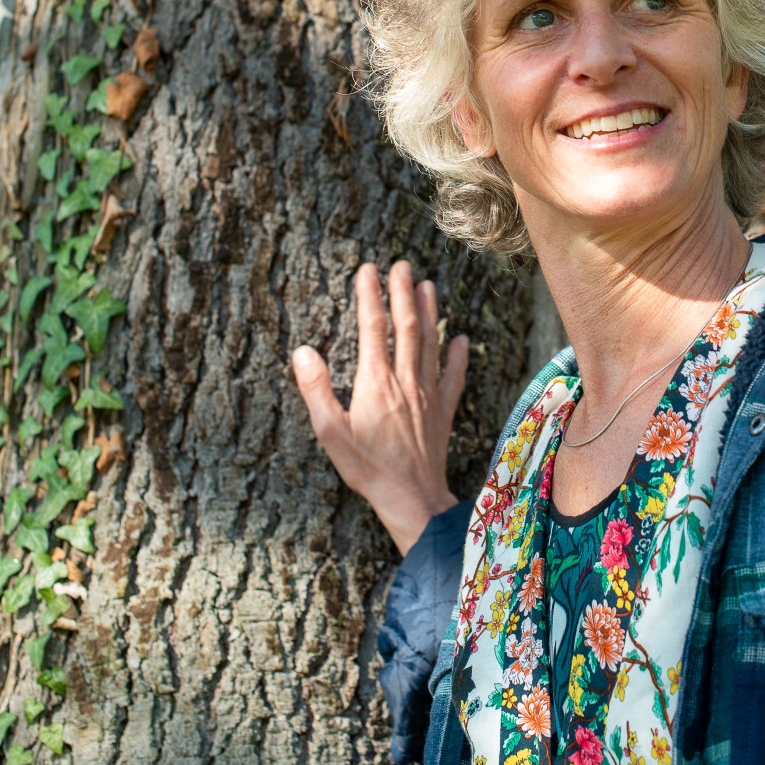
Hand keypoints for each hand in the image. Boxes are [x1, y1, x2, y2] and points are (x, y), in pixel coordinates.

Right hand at [292, 260, 469, 555]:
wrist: (412, 499)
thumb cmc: (368, 469)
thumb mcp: (331, 433)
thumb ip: (317, 390)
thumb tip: (303, 351)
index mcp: (376, 383)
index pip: (372, 328)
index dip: (370, 295)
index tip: (368, 269)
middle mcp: (405, 381)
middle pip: (406, 326)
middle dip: (403, 292)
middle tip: (401, 264)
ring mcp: (428, 395)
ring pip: (430, 343)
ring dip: (430, 312)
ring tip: (429, 285)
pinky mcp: (442, 412)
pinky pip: (454, 378)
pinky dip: (459, 356)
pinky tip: (462, 339)